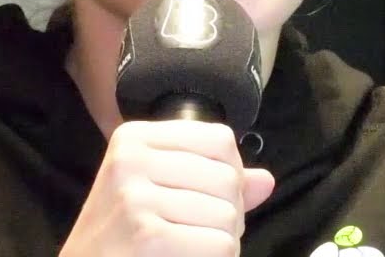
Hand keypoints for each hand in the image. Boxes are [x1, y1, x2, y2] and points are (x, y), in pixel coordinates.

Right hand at [60, 120, 275, 256]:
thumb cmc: (119, 238)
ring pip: (228, 216)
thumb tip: (265, 181)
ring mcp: (137, 198)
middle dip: (229, 214)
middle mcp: (131, 160)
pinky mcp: (148, 236)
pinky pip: (220, 246)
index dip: (231, 173)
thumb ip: (211, 182)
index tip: (210, 199)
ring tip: (189, 250)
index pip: (220, 139)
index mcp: (134, 138)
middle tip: (198, 235)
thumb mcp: (153, 193)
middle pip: (228, 178)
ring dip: (222, 243)